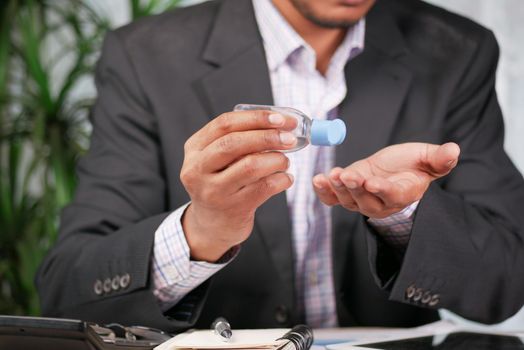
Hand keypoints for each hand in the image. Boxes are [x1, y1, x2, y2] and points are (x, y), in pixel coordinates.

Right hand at [180, 111, 296, 261]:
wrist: (211, 225)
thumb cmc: (222, 183)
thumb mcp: (217, 159)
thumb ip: (239, 140)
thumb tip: (279, 123)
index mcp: (194, 149)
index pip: (224, 124)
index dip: (255, 118)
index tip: (281, 118)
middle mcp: (198, 169)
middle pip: (234, 143)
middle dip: (267, 136)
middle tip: (290, 138)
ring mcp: (214, 191)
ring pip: (250, 166)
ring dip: (276, 159)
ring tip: (285, 161)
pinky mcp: (232, 209)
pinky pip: (264, 188)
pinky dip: (281, 179)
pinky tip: (285, 178)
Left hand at [313, 142, 459, 218]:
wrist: (396, 170)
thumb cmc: (412, 165)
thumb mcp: (427, 158)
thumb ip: (439, 158)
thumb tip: (454, 150)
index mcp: (402, 194)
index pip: (391, 195)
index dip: (381, 190)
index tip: (370, 182)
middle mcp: (381, 203)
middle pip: (366, 201)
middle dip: (355, 189)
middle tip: (347, 176)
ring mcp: (362, 201)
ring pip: (348, 201)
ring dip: (338, 189)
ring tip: (331, 175)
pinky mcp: (348, 195)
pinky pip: (333, 199)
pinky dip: (324, 192)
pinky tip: (317, 181)